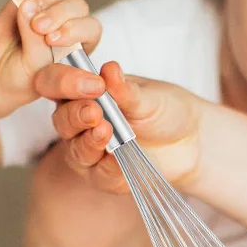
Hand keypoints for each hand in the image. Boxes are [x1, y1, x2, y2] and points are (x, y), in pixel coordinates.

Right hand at [0, 0, 98, 120]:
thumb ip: (36, 39)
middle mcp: (71, 24)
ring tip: (31, 5)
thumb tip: (28, 4)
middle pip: (79, 6)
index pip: (91, 29)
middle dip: (59, 14)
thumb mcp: (34, 69)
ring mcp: (53, 7)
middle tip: (37, 26)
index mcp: (80, 46)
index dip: (74, 29)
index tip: (51, 39)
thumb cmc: (21, 79)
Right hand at [34, 61, 202, 194]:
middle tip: (95, 112)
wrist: (190, 139)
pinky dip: (110, 169)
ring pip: (76, 151)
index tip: (92, 84)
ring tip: (105, 133)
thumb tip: (109, 70)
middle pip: (63, 121)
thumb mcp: (148, 96)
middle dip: (76, 116)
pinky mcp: (103, 176)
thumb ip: (125, 89)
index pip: (56, 83)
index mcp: (83, 92)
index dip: (65, 82)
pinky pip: (99, 176)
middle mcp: (79, 121)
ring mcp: (88, 150)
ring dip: (89, 143)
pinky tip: (120, 162)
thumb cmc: (163, 109)